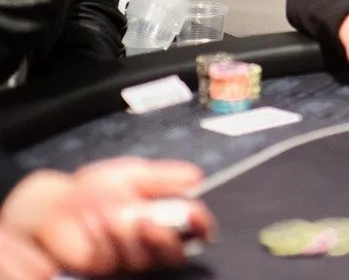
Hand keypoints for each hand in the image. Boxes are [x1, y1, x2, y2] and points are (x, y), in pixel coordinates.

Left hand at [1, 158, 215, 275]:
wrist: (54, 205)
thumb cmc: (93, 189)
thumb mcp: (132, 174)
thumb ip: (164, 176)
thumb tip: (197, 177)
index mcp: (164, 216)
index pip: (195, 228)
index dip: (201, 225)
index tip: (196, 215)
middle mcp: (150, 240)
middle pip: (176, 253)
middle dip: (164, 239)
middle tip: (146, 220)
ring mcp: (128, 256)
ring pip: (144, 258)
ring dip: (125, 235)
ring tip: (107, 214)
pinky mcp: (105, 268)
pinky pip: (114, 260)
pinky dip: (103, 240)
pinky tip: (93, 224)